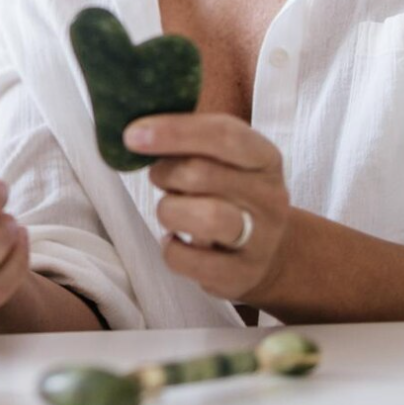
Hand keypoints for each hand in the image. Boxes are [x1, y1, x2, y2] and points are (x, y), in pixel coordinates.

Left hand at [128, 113, 291, 303]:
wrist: (270, 254)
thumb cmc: (231, 195)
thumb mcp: (226, 161)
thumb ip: (192, 141)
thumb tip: (138, 129)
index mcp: (265, 158)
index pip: (224, 135)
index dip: (174, 131)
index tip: (133, 134)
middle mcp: (269, 196)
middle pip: (202, 174)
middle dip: (165, 174)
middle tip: (160, 177)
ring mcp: (260, 239)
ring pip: (205, 217)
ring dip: (169, 210)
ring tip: (171, 210)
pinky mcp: (240, 275)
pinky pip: (187, 259)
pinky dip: (170, 248)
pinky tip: (176, 241)